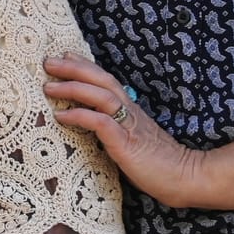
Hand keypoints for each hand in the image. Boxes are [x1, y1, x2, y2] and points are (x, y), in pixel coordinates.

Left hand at [43, 54, 207, 208]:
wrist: (185, 178)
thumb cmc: (157, 164)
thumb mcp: (132, 140)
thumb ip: (115, 129)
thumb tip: (92, 125)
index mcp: (131, 111)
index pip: (106, 81)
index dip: (86, 66)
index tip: (65, 56)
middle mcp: (130, 112)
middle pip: (102, 80)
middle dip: (74, 68)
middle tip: (48, 61)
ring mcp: (129, 126)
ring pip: (101, 96)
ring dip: (73, 88)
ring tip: (49, 86)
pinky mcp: (126, 143)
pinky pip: (101, 123)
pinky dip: (80, 116)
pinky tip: (61, 116)